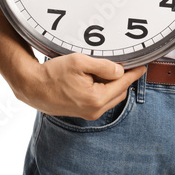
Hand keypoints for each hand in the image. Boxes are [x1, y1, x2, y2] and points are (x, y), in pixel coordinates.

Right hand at [17, 53, 147, 119]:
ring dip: (113, 84)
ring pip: (110, 97)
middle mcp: (94, 110)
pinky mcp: (81, 112)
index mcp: (97, 98)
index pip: (123, 83)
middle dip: (124, 78)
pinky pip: (100, 100)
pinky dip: (103, 90)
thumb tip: (120, 70)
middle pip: (120, 92)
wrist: (32, 86)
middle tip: (125, 63)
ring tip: (106, 69)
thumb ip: (104, 66)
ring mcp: (87, 113)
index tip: (143, 66)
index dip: (135, 73)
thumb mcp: (80, 62)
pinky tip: (95, 78)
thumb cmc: (52, 74)